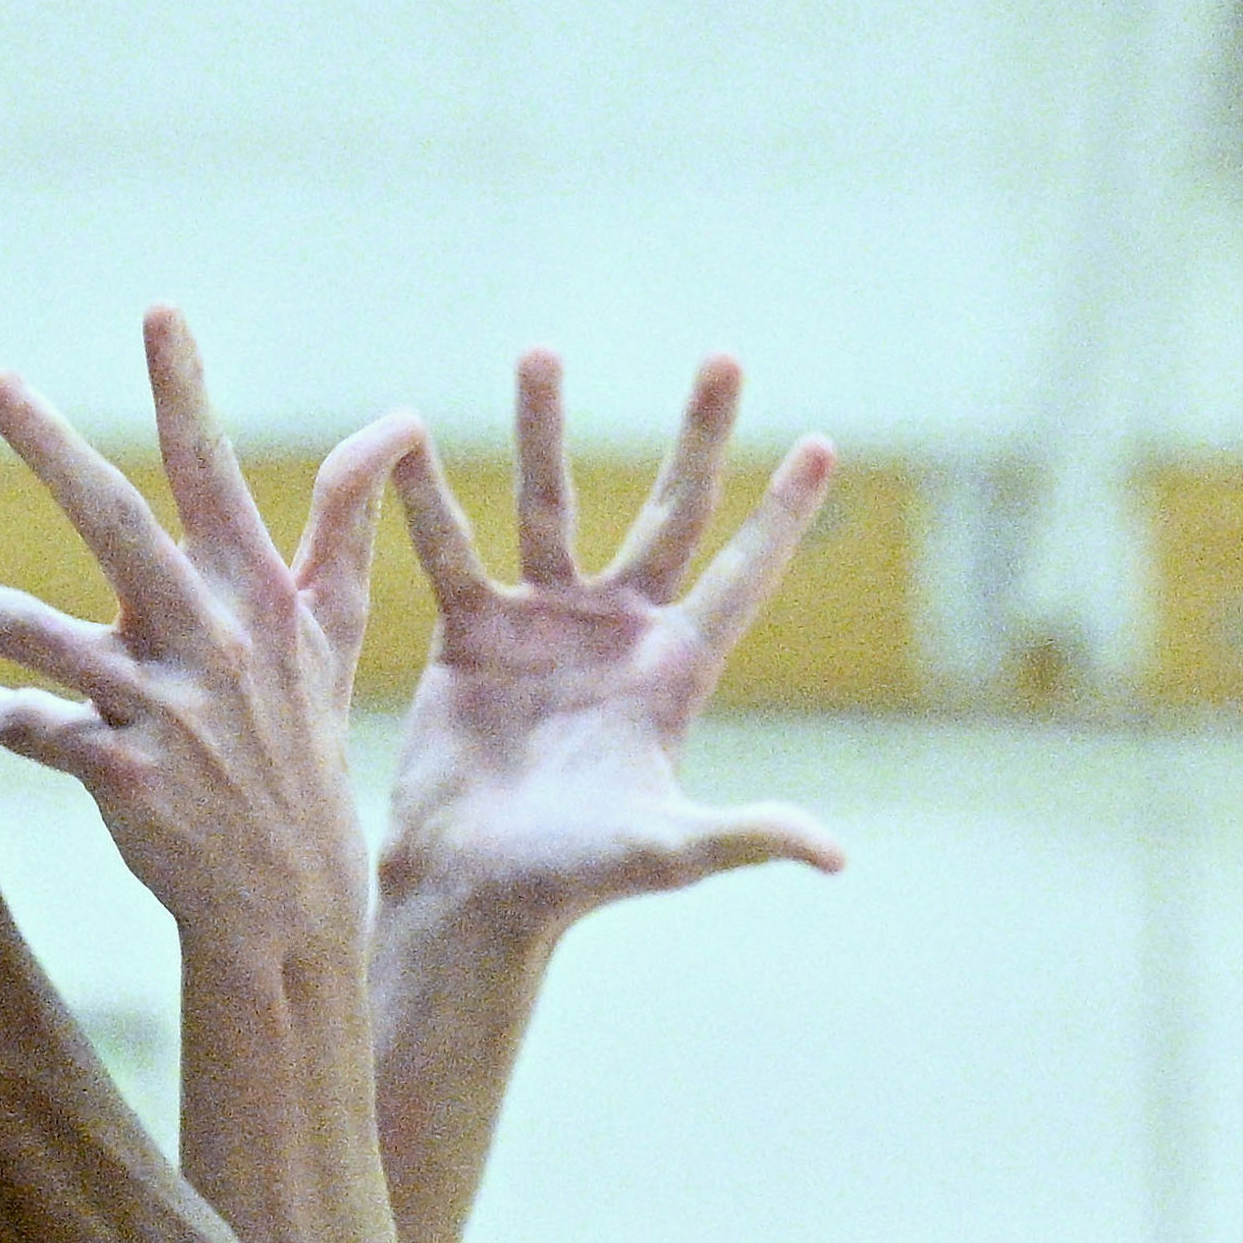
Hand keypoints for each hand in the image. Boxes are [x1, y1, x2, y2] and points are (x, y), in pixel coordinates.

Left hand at [0, 308, 419, 963]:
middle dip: (55, 450)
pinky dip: (3, 717)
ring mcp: (166, 709)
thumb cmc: (301, 742)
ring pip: (47, 637)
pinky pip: (46, 735)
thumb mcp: (330, 630)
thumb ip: (345, 520)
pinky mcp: (126, 776)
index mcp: (255, 593)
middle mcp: (210, 638)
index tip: (160, 309)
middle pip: (120, 525)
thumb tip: (396, 422)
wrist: (289, 888)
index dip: (187, 390)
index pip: (212, 472)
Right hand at [378, 352, 844, 933]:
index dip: (783, 513)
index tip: (823, 445)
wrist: (472, 891)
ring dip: (547, 430)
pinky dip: (426, 498)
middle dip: (697, 436)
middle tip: (723, 356)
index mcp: (674, 669)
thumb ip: (746, 833)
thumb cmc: (577, 879)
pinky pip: (448, 551)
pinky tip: (409, 436)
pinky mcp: (470, 635)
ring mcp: (544, 626)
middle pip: (671, 511)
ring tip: (542, 350)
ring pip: (551, 507)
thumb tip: (833, 854)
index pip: (743, 573)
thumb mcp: (668, 852)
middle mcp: (616, 632)